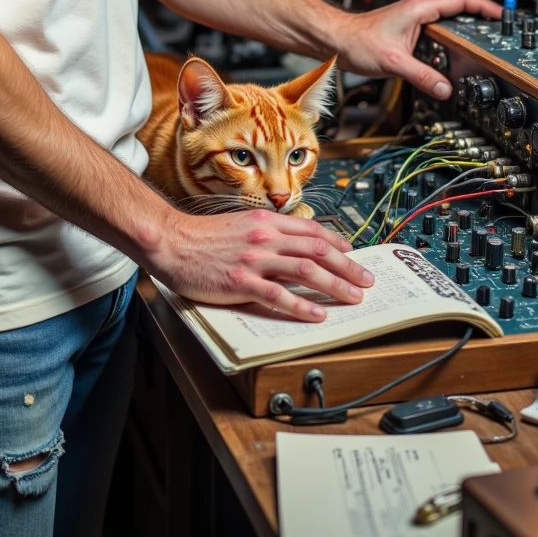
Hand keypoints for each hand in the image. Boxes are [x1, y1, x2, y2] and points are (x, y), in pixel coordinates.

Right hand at [147, 209, 374, 322]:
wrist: (172, 242)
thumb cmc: (201, 237)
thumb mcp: (240, 224)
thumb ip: (265, 233)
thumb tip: (290, 245)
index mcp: (265, 221)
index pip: (311, 230)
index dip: (336, 242)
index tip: (351, 253)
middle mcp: (265, 237)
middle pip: (317, 250)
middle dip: (347, 266)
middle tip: (365, 279)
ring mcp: (255, 260)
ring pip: (306, 271)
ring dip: (335, 285)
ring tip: (353, 297)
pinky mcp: (242, 283)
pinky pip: (280, 296)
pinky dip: (303, 306)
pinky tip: (318, 315)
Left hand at [335, 0, 501, 98]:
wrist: (335, 41)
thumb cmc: (357, 41)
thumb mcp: (394, 62)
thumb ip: (422, 77)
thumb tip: (445, 89)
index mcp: (419, 8)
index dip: (486, 6)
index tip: (502, 16)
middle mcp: (418, 10)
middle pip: (459, 9)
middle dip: (480, 21)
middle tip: (497, 35)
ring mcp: (414, 20)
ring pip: (448, 22)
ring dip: (464, 33)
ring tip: (481, 47)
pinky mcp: (408, 31)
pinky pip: (437, 33)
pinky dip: (448, 43)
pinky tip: (452, 58)